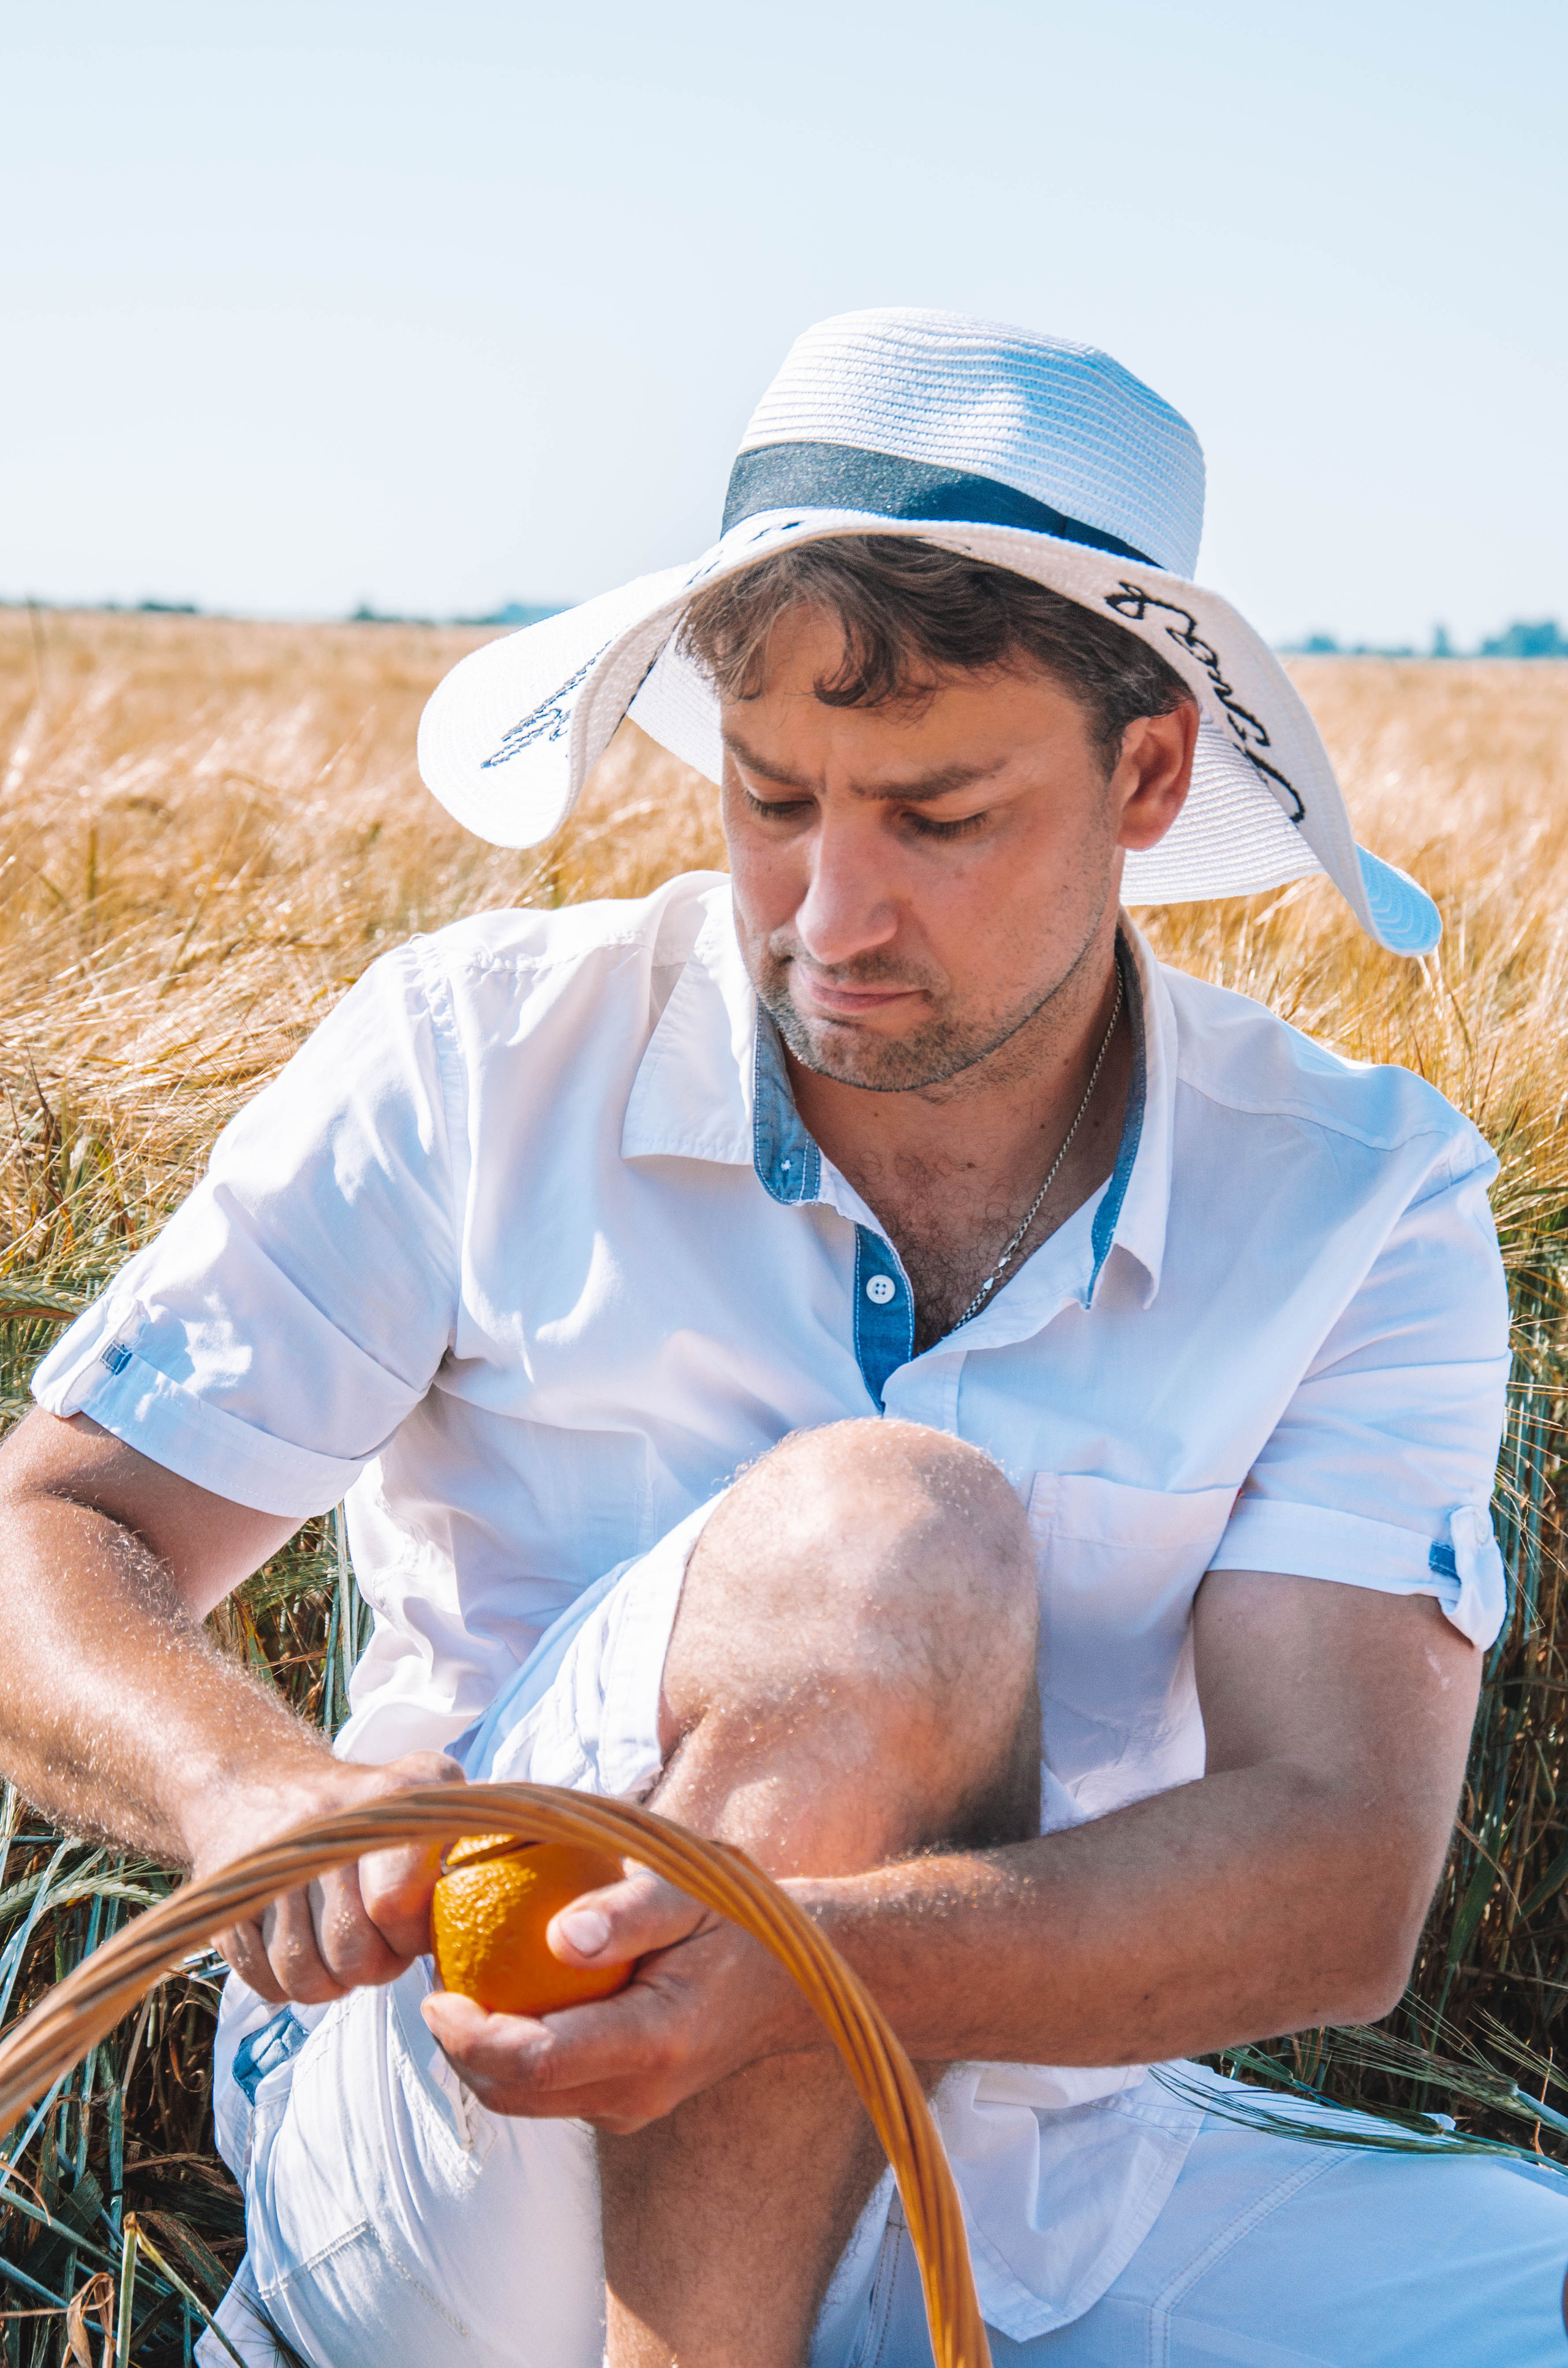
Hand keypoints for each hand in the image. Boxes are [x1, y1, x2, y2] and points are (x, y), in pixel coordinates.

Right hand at [195, 1750, 468, 2005]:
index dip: (410, 1935)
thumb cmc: (367, 1811)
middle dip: (372, 1966)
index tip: (412, 1924)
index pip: (399, 1904)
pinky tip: (299, 1944)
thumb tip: (516, 1901)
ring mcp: (271, 1855)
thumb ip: (476, 1843)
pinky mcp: (227, 1893)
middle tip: (375, 1945)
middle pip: (354, 1953)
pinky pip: (264, 1981)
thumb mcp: (430, 1798)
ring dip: (328, 1981)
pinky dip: (284, 1982)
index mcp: (398, 1792)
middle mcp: (329, 1816)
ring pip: (306, 1976)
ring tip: (339, 1946)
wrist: (255, 1783)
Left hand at [420, 1862, 819, 2132]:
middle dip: (459, 2048)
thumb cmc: (736, 1919)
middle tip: (435, 1981)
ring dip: (481, 2054)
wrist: (790, 1980)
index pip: (533, 2062)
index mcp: (652, 2042)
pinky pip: (552, 2091)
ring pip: (527, 2101)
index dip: (469, 2035)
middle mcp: (638, 2092)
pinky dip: (515, 2054)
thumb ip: (626, 1911)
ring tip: (459, 1984)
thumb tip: (556, 1935)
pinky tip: (507, 1996)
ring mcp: (633, 2107)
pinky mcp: (627, 2104)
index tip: (435, 1989)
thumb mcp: (688, 1891)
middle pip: (515, 2094)